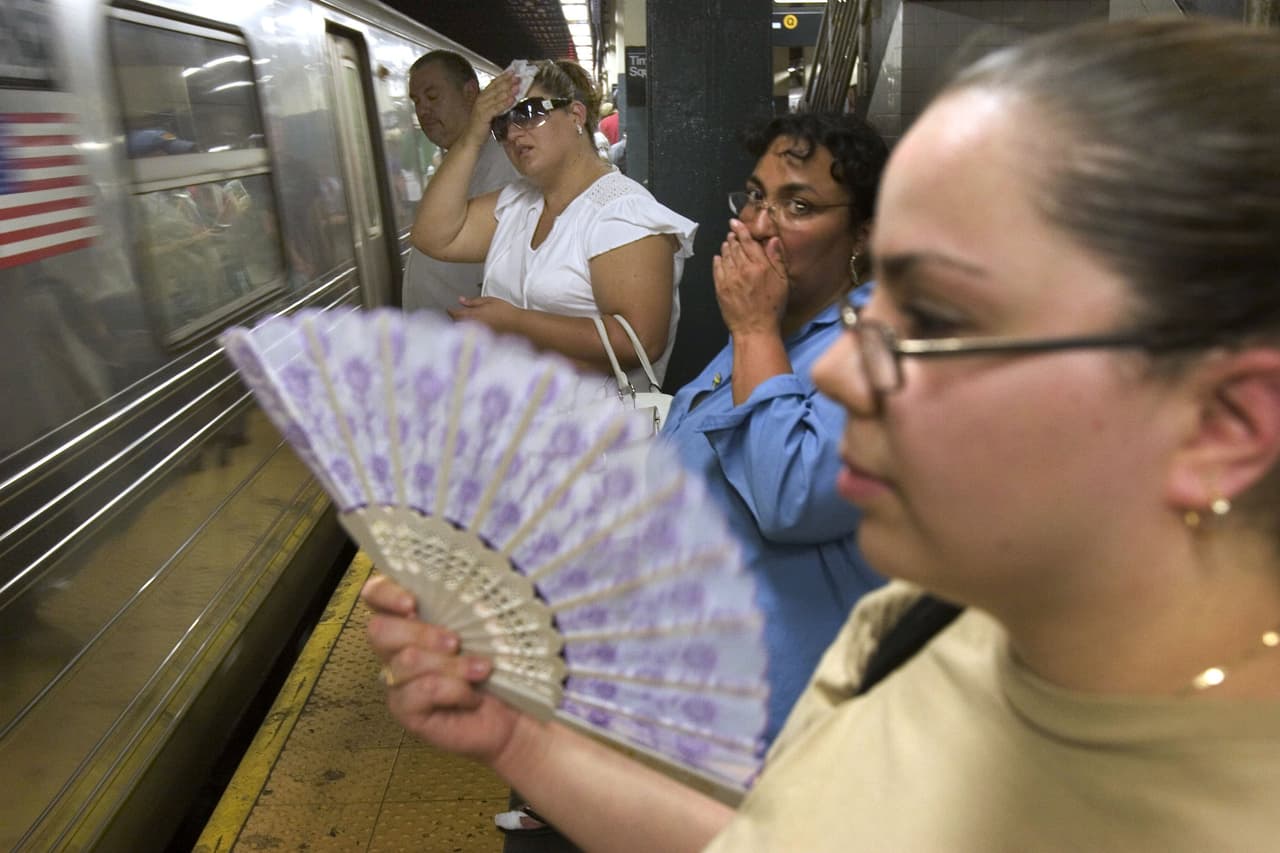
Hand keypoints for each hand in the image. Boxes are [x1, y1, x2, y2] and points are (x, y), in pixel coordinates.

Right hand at [363, 574, 520, 762]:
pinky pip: (422, 691)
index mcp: (410, 620)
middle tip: (455, 642)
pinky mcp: (406, 710)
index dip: (385, 594)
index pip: (375, 596)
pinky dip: (455, 690)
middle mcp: (396, 649)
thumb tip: (467, 587)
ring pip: (407, 661)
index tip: (412, 603)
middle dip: (421, 632)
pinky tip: (472, 696)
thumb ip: (465, 608)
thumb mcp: (484, 628)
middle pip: (379, 630)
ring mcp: (398, 681)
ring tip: (481, 670)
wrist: (512, 713)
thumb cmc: (498, 665)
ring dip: (451, 665)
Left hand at [448, 295, 521, 333]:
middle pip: (457, 324)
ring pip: (463, 330)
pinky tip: (473, 330)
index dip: (450, 311)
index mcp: (472, 315)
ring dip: (461, 326)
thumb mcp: (488, 301)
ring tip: (463, 322)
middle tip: (455, 314)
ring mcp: (477, 334)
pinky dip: (469, 332)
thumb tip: (461, 300)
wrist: (517, 326)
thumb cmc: (505, 313)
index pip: (454, 314)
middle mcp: (472, 326)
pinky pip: (471, 336)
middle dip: (455, 319)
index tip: (449, 309)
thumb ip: (473, 301)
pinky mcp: (482, 340)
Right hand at [464, 72, 520, 145]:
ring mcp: (481, 107)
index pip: (493, 84)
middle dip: (507, 81)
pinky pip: (495, 108)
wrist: (470, 139)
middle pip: (496, 88)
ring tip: (517, 86)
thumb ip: (495, 103)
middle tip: (518, 77)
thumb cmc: (480, 126)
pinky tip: (512, 99)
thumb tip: (506, 95)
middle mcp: (481, 100)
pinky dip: (504, 103)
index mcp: (482, 97)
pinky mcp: (483, 116)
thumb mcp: (488, 112)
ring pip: (496, 97)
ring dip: (507, 90)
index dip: (503, 77)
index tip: (513, 72)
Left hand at [712, 218, 788, 335]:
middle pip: (735, 247)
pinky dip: (717, 261)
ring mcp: (730, 279)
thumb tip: (772, 241)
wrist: (755, 329)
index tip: (735, 223)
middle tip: (732, 233)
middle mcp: (743, 270)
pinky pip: (717, 269)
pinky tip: (719, 258)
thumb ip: (777, 260)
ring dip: (725, 247)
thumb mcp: (782, 283)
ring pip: (725, 256)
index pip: (748, 242)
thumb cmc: (772, 308)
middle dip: (733, 237)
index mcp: (760, 266)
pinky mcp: (720, 288)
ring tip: (727, 243)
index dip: (741, 230)